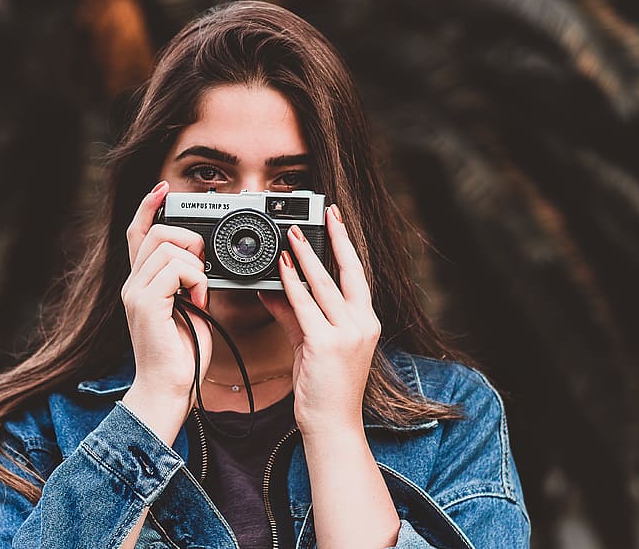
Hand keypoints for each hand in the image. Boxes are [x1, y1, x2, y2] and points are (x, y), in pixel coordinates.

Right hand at [120, 180, 211, 413]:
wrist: (169, 389)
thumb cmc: (181, 356)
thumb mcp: (190, 309)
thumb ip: (189, 283)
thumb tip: (203, 263)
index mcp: (141, 283)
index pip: (138, 233)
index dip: (148, 206)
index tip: (164, 189)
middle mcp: (133, 284)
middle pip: (157, 232)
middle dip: (188, 239)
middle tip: (203, 269)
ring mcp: (135, 292)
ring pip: (168, 246)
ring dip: (196, 265)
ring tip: (201, 293)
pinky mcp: (145, 303)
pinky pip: (176, 268)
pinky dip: (196, 280)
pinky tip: (199, 301)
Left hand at [259, 204, 380, 437]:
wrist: (332, 425)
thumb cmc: (325, 387)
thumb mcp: (311, 344)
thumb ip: (293, 314)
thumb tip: (272, 288)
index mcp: (365, 322)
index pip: (358, 274)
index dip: (347, 244)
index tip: (337, 219)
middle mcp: (363, 324)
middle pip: (349, 271)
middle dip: (335, 237)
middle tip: (322, 212)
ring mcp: (347, 334)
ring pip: (326, 285)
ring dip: (307, 256)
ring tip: (292, 234)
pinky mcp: (327, 345)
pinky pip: (306, 307)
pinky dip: (293, 285)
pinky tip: (282, 269)